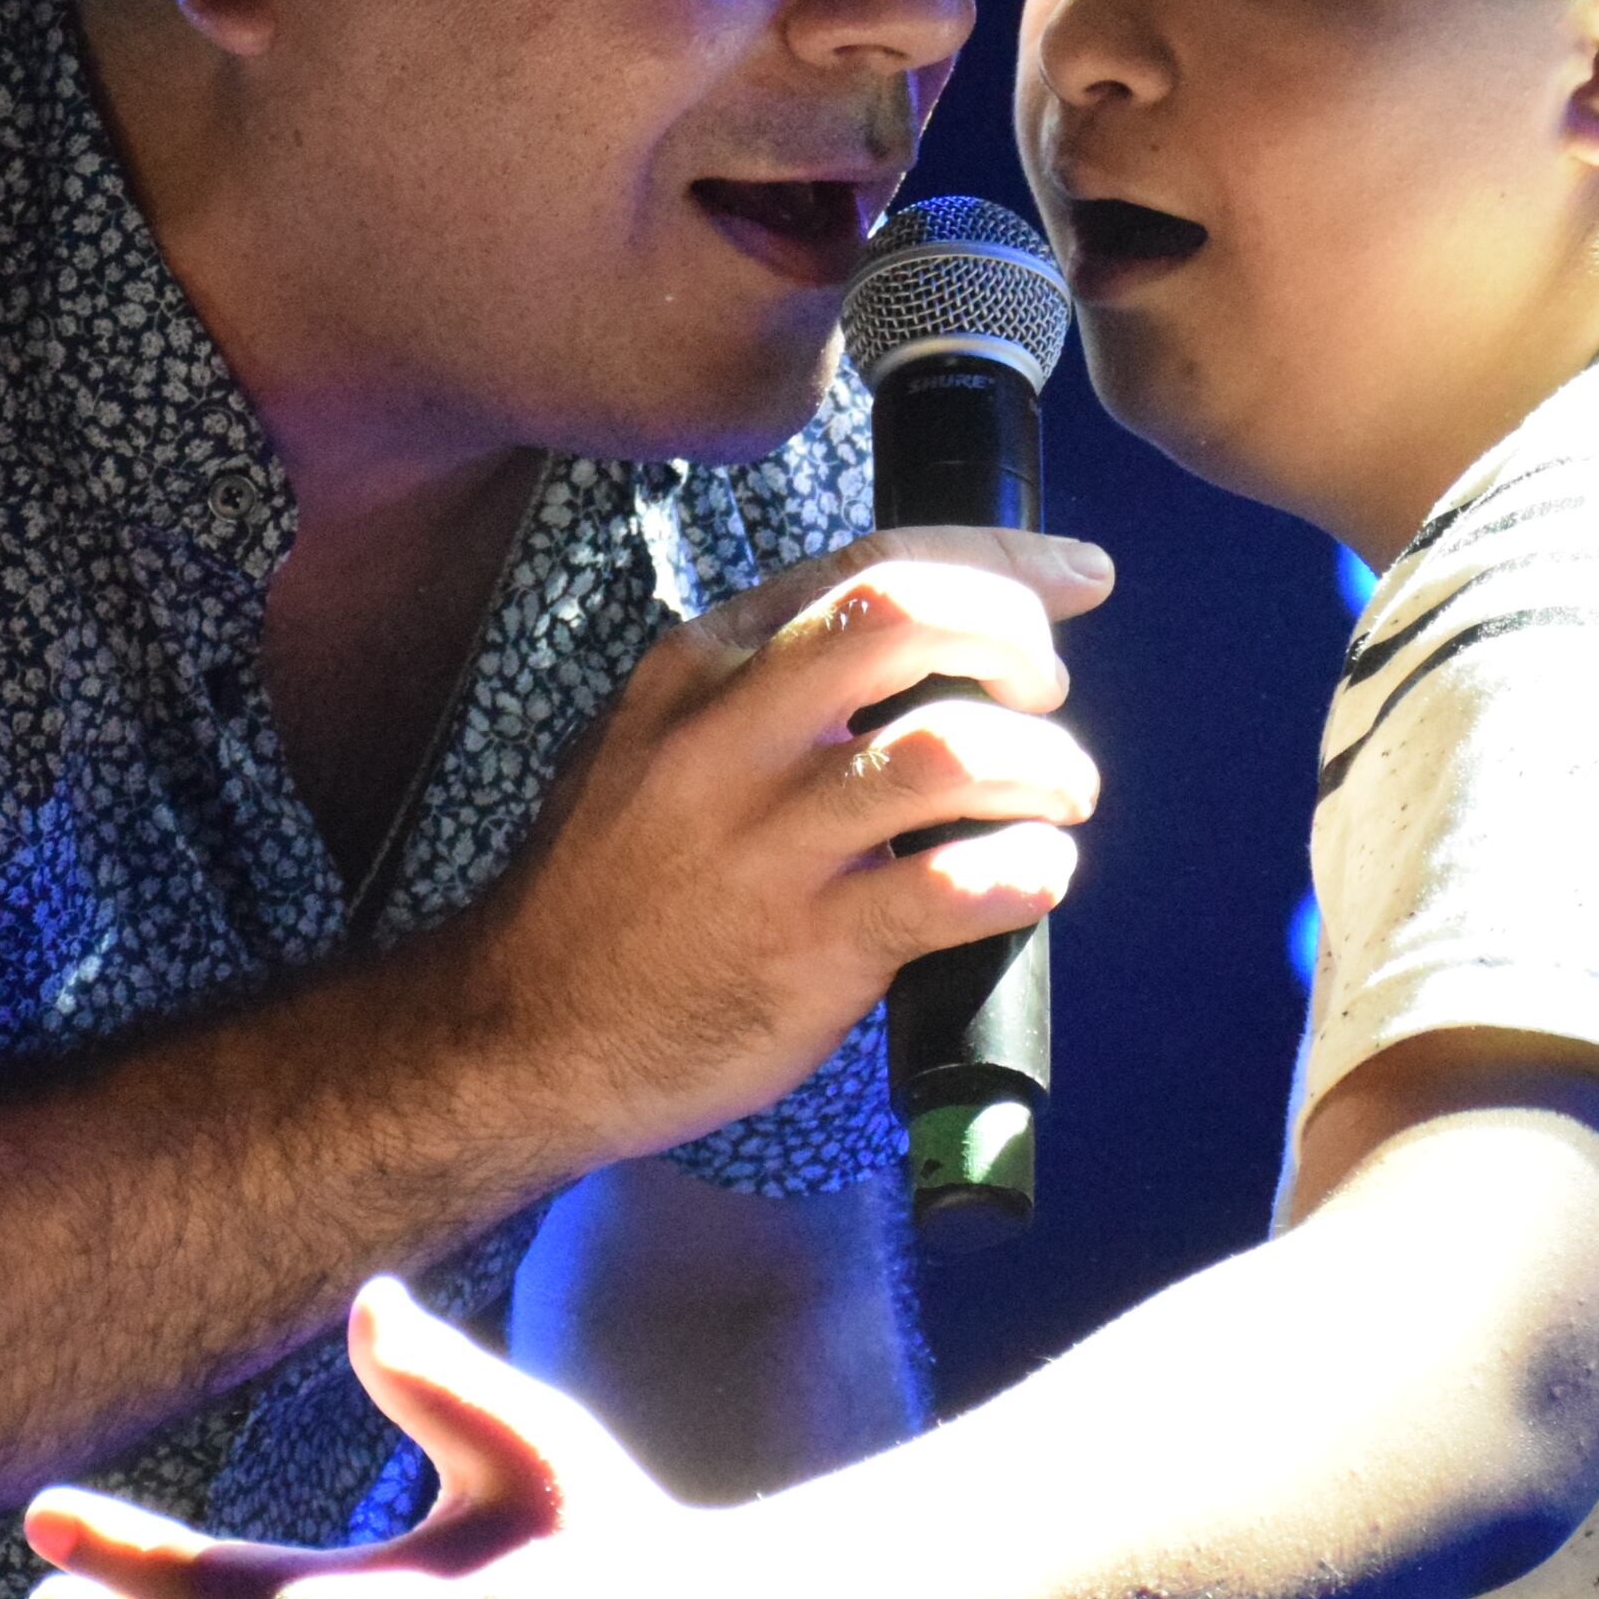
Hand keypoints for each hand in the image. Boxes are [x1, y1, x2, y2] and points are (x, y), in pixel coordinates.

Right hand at [439, 527, 1106, 1162]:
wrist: (520, 1035)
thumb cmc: (615, 888)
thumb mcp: (659, 741)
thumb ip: (772, 686)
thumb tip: (931, 646)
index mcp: (701, 666)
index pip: (873, 565)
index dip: (1001, 563)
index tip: (1078, 578)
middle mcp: (728, 736)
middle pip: (910, 618)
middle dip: (1017, 640)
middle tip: (1046, 695)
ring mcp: (766, 846)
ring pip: (948, 753)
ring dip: (1043, 765)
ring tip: (1059, 798)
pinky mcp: (806, 951)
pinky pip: (954, 887)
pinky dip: (1027, 871)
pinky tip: (1035, 876)